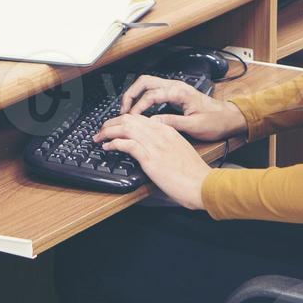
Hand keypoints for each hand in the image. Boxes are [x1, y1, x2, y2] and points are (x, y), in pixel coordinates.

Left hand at [94, 113, 212, 209]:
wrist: (203, 184)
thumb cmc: (194, 173)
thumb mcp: (180, 151)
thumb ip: (166, 145)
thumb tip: (151, 149)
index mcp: (168, 130)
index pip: (140, 118)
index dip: (123, 120)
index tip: (115, 127)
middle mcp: (160, 133)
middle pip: (129, 119)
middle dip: (111, 123)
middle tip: (102, 130)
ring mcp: (155, 145)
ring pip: (125, 128)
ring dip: (108, 131)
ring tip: (99, 136)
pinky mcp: (150, 158)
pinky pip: (127, 144)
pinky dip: (114, 143)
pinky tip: (107, 146)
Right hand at [118, 75, 247, 141]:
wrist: (229, 118)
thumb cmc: (216, 121)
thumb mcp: (194, 125)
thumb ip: (172, 122)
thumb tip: (152, 123)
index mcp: (179, 92)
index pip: (150, 95)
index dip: (138, 107)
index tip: (131, 119)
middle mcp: (176, 86)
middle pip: (144, 82)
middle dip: (130, 94)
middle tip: (123, 110)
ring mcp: (175, 88)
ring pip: (148, 84)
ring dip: (135, 94)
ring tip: (128, 110)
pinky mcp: (175, 93)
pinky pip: (154, 90)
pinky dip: (143, 97)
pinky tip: (140, 109)